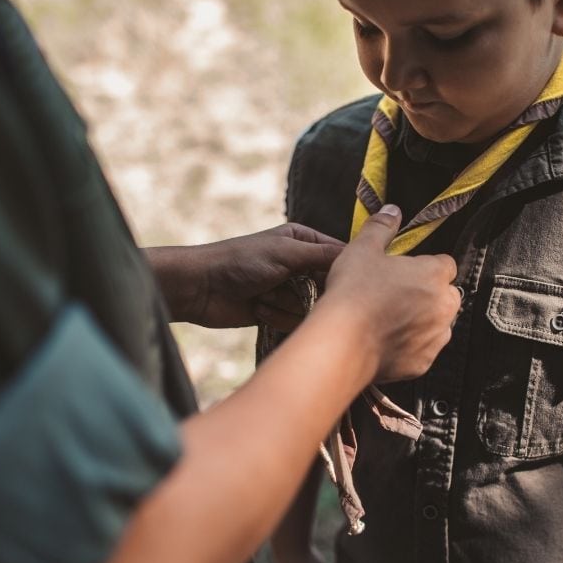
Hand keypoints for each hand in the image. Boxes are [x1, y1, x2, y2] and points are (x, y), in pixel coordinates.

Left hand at [147, 224, 343, 328]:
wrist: (201, 287)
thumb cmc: (241, 261)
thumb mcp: (286, 252)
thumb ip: (324, 256)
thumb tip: (360, 256)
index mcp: (303, 241)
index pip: (340, 256)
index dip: (345, 271)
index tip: (346, 282)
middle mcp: (299, 264)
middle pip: (328, 286)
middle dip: (310, 292)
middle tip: (293, 290)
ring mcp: (288, 290)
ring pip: (311, 308)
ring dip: (286, 304)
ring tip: (263, 295)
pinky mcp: (276, 312)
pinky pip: (293, 322)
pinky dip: (275, 316)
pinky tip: (257, 308)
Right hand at [316, 205, 459, 381]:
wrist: (343, 342)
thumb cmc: (353, 292)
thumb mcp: (362, 249)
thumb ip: (382, 227)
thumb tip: (393, 210)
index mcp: (435, 275)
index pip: (445, 264)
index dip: (424, 267)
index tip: (404, 272)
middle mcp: (444, 307)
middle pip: (446, 295)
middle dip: (428, 294)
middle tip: (395, 295)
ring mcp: (436, 337)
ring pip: (438, 324)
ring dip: (422, 321)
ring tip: (389, 319)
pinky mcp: (424, 363)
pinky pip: (424, 350)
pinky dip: (411, 346)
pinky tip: (386, 340)